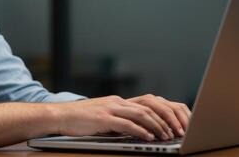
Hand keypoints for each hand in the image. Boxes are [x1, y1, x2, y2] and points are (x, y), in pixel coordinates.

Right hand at [53, 95, 184, 140]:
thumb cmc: (81, 119)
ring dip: (157, 126)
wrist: (60, 116)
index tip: (177, 123)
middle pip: (150, 106)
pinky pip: (126, 124)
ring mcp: (111, 108)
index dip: (166, 112)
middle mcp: (118, 101)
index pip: (150, 102)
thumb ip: (120, 121)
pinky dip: (140, 131)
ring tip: (167, 136)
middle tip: (178, 131)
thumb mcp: (104, 117)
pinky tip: (148, 138)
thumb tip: (138, 131)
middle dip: (167, 118)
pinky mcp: (103, 118)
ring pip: (141, 114)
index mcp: (119, 101)